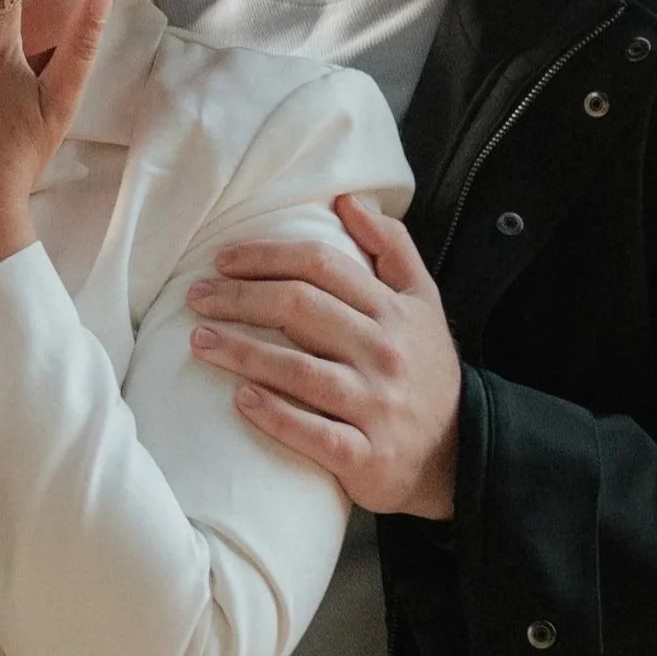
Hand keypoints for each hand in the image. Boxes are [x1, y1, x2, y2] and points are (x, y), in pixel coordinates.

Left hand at [185, 194, 461, 518]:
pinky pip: (313, 433)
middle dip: (240, 298)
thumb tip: (349, 199)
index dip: (266, 256)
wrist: (460, 450)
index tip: (221, 260)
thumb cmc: (424, 367)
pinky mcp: (365, 455)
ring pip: (300, 370)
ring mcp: (376, 405)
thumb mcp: (423, 302)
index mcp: (394, 311)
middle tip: (196, 297)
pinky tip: (240, 399)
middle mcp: (385, 352)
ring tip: (198, 340)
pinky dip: (275, 415)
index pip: (322, 266)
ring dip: (242, 352)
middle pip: (302, 309)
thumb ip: (391, 248)